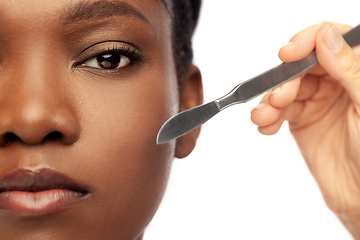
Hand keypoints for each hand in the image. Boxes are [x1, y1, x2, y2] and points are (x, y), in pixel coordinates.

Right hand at [250, 22, 359, 237]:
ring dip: (270, 101)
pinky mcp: (302, 119)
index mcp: (359, 73)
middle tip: (278, 98)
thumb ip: (349, 69)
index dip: (308, 41)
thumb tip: (326, 37)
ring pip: (286, 88)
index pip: (331, 41)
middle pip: (302, 66)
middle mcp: (338, 82)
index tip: (289, 53)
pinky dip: (267, 116)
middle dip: (284, 80)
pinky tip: (266, 125)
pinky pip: (278, 109)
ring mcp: (319, 101)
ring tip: (264, 117)